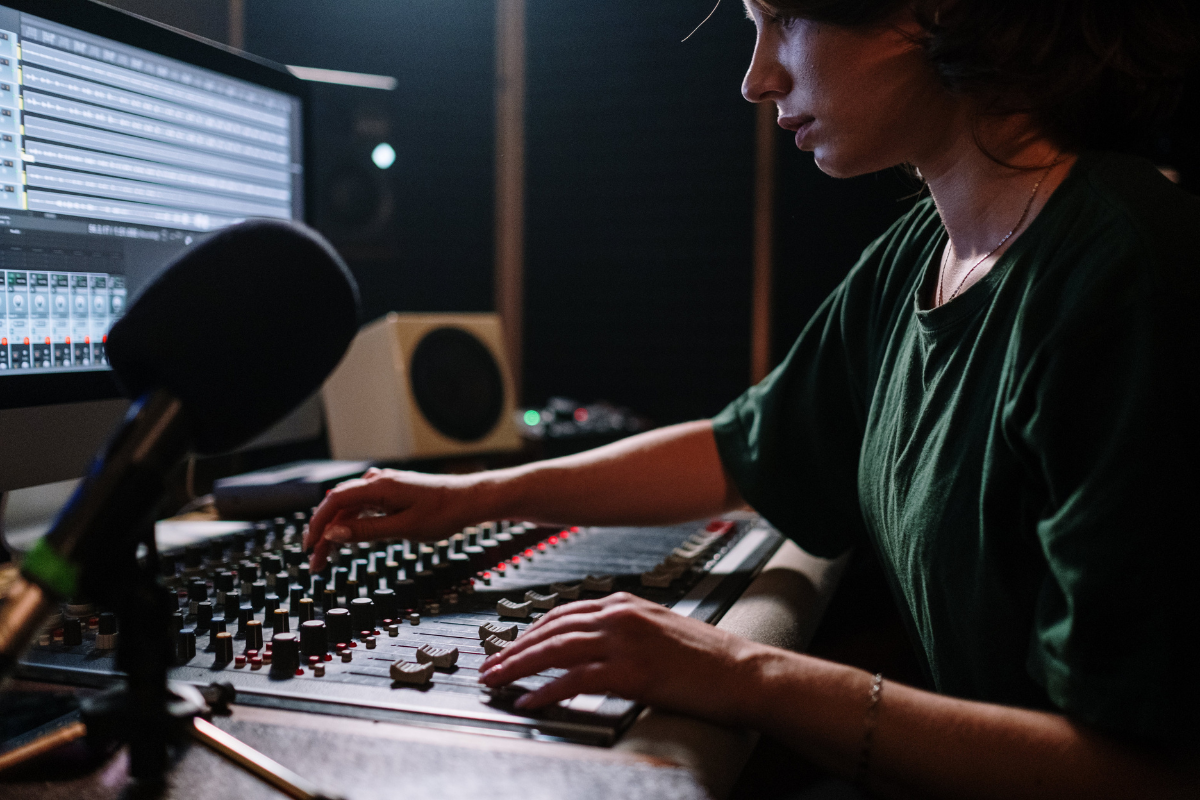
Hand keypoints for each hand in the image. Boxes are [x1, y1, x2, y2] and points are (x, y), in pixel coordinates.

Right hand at [304, 468, 483, 570]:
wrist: (469, 500)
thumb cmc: (443, 513)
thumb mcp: (404, 528)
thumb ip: (368, 531)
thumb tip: (334, 534)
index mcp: (379, 486)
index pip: (335, 501)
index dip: (318, 523)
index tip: (309, 546)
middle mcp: (378, 481)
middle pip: (339, 505)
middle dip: (324, 532)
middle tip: (315, 561)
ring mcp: (384, 486)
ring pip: (350, 507)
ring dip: (337, 530)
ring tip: (326, 555)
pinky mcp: (391, 493)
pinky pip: (363, 506)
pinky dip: (351, 523)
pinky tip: (346, 537)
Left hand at [478, 592, 765, 722]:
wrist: (742, 672)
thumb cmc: (707, 657)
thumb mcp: (658, 629)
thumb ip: (622, 630)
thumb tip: (589, 645)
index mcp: (625, 603)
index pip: (562, 613)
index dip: (530, 631)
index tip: (509, 647)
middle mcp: (620, 616)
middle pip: (550, 629)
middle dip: (514, 648)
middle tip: (489, 666)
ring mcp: (625, 643)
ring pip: (555, 650)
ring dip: (519, 666)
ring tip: (496, 681)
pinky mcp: (632, 672)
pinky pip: (576, 680)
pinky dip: (547, 690)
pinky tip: (529, 700)